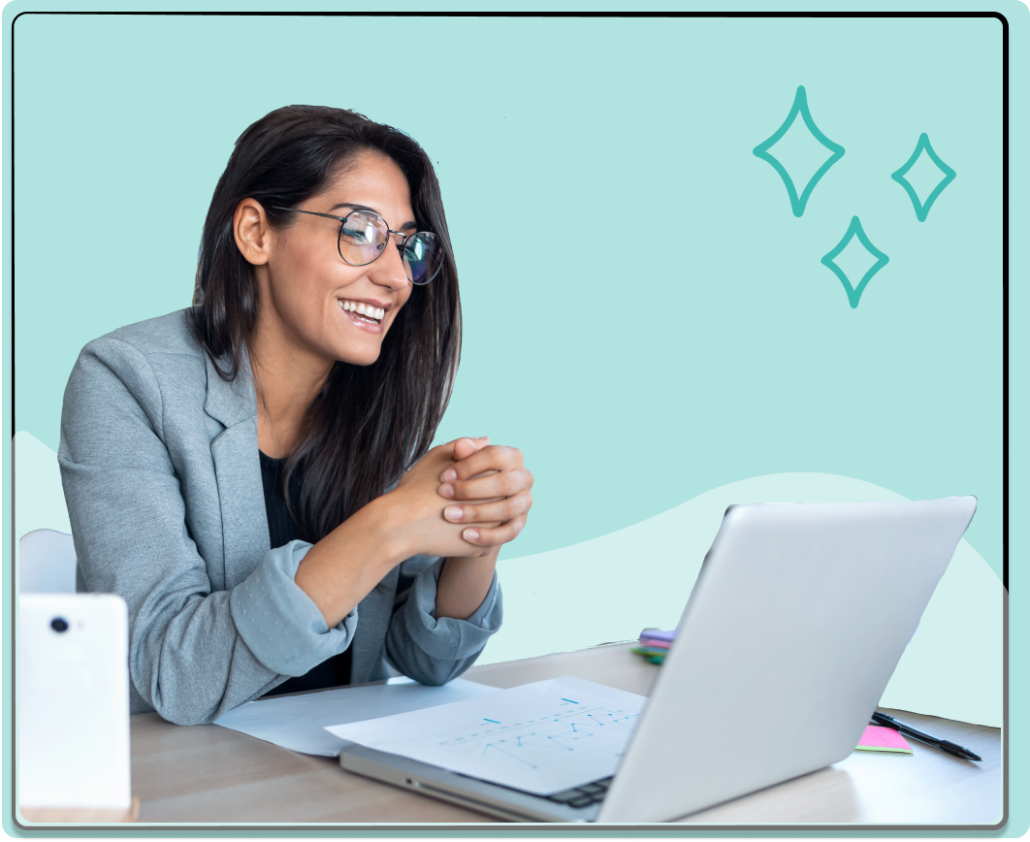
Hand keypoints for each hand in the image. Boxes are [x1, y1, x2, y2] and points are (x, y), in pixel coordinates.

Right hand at [384, 438, 499, 559]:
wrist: (400, 524)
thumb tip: (487, 440)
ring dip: (481, 519)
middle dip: (482, 499)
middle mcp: (496, 502)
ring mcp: (491, 528)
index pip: (497, 474)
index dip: (477, 477)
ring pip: (494, 522)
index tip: (458, 482)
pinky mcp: (481, 548)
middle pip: (498, 499)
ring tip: (455, 516)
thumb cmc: (416, 488)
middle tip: (455, 501)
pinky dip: (473, 537)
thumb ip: (466, 446)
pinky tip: (454, 531)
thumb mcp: (439, 456)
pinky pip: (484, 542)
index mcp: (489, 476)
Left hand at [437, 437, 533, 552]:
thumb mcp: (455, 461)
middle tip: (443, 494)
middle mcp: (524, 477)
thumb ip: (460, 452)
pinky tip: (465, 535)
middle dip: (471, 489)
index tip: (444, 476)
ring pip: (507, 509)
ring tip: (450, 515)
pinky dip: (488, 535)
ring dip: (477, 513)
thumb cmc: (459, 476)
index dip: (468, 465)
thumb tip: (462, 444)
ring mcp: (524, 502)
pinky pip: (509, 532)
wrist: (463, 503)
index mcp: (512, 456)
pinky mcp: (519, 523)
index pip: (494, 456)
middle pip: (503, 483)